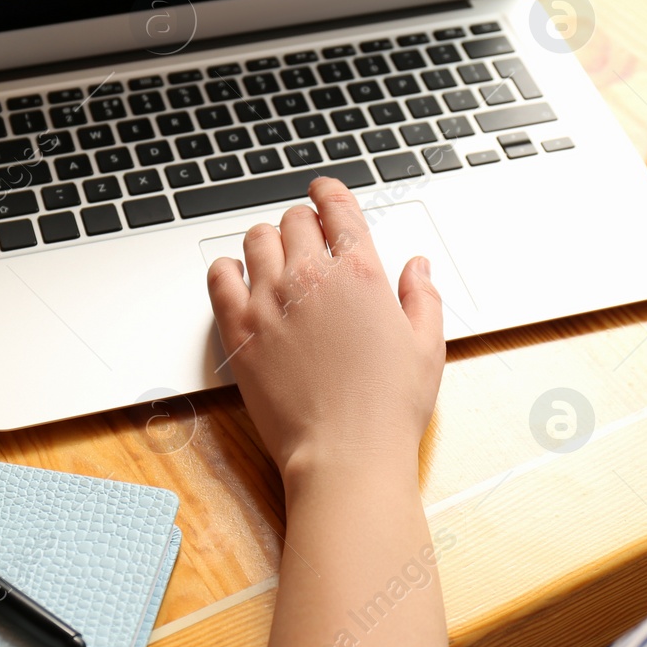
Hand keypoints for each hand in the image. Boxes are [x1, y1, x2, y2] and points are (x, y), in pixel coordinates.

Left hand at [206, 178, 444, 479]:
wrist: (345, 454)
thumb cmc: (389, 408)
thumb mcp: (427, 346)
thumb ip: (422, 296)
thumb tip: (417, 265)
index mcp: (361, 272)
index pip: (337, 206)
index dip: (329, 192)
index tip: (323, 193)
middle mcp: (312, 277)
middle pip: (294, 220)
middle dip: (303, 224)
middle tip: (308, 240)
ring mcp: (270, 301)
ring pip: (256, 239)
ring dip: (268, 242)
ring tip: (275, 260)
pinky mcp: (239, 329)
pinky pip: (219, 276)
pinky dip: (227, 269)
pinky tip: (239, 280)